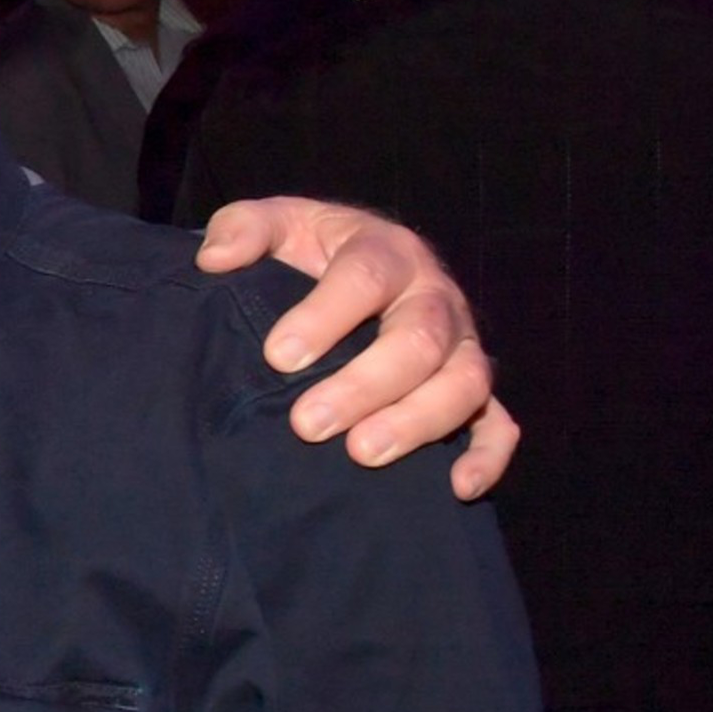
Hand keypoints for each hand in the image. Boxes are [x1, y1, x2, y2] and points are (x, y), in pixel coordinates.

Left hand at [193, 197, 517, 498]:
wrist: (350, 268)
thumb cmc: (308, 252)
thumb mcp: (275, 225)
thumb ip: (242, 229)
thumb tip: (215, 260)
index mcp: (386, 251)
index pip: (365, 278)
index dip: (324, 317)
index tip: (277, 357)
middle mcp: (434, 296)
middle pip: (418, 340)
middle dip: (364, 385)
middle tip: (307, 424)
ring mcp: (461, 345)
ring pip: (464, 382)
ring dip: (417, 421)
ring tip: (363, 453)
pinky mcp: (474, 389)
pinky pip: (498, 423)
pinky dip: (488, 455)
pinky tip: (458, 486)